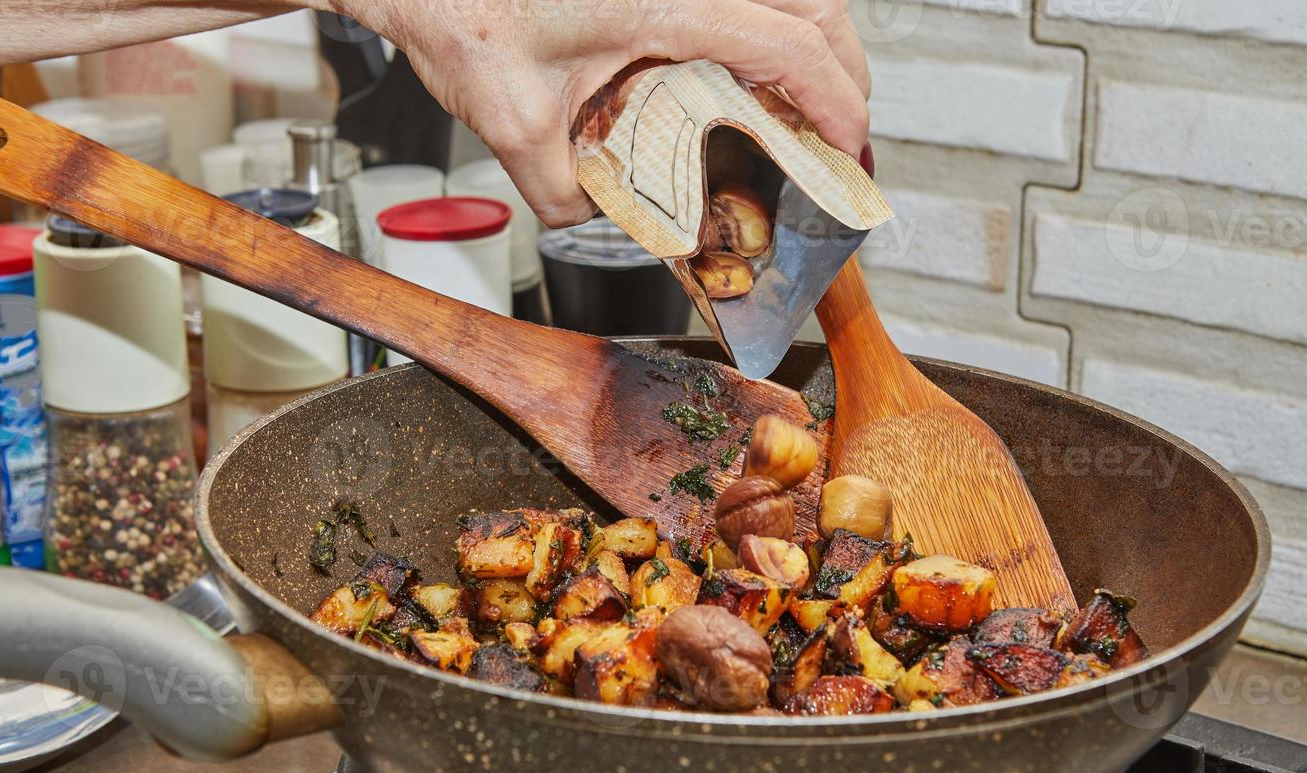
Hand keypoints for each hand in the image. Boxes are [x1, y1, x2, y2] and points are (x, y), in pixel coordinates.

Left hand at [343, 0, 870, 227]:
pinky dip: (768, 13)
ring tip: (810, 89)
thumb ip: (562, 189)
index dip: (834, 99)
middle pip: (814, 0)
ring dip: (812, 32)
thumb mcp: (513, 121)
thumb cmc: (459, 9)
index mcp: (666, 3)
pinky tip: (752, 52)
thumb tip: (592, 216)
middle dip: (845, 63)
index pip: (789, 45)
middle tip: (844, 123)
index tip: (847, 144)